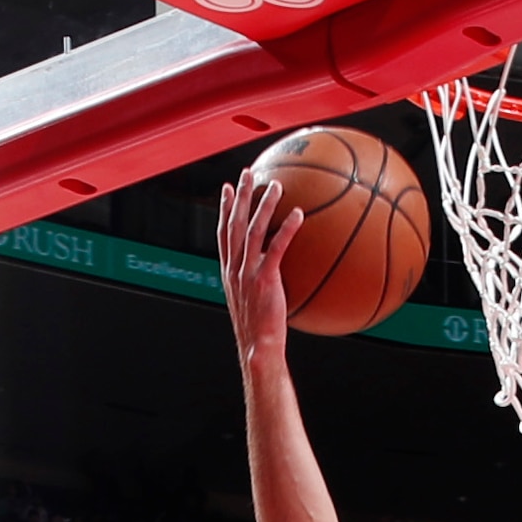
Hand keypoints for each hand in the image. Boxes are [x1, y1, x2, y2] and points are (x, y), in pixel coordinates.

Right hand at [216, 169, 298, 362]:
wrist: (258, 348)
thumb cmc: (260, 331)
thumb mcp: (254, 301)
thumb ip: (261, 281)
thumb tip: (277, 272)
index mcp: (229, 271)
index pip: (223, 233)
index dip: (223, 209)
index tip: (226, 188)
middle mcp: (234, 268)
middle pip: (233, 224)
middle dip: (239, 196)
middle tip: (246, 173)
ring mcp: (247, 273)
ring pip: (252, 230)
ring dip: (263, 205)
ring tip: (276, 185)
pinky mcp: (264, 280)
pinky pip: (276, 248)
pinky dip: (286, 230)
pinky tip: (299, 214)